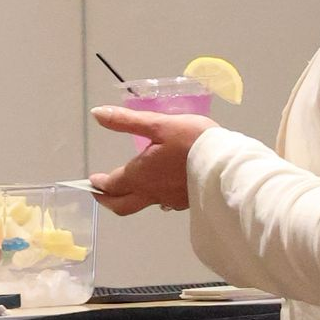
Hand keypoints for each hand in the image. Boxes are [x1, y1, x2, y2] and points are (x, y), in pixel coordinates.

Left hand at [88, 107, 215, 214]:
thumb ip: (127, 121)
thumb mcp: (158, 124)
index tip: (92, 181)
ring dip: (129, 199)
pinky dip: (153, 197)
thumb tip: (97, 113)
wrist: (227, 164)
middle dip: (107, 200)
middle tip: (100, 194)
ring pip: (142, 204)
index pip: (112, 185)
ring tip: (128, 188)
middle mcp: (150, 193)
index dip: (99, 183)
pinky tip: (160, 189)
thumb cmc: (191, 141)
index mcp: (139, 175)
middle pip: (121, 205)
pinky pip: (163, 203)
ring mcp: (169, 200)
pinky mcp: (186, 202)